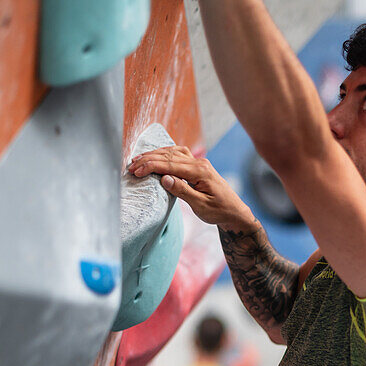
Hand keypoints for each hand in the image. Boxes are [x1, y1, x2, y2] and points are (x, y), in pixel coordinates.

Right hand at [127, 146, 254, 229]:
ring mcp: (199, 163)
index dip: (151, 166)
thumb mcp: (200, 206)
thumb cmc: (219, 211)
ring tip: (138, 159)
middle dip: (148, 160)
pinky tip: (156, 155)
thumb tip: (164, 178)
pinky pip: (179, 154)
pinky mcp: (198, 166)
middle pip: (169, 156)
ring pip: (173, 153)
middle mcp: (199, 163)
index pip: (170, 165)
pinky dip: (165, 153)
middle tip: (131, 166)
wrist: (234, 212)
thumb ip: (183, 192)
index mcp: (200, 172)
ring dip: (155, 155)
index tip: (136, 171)